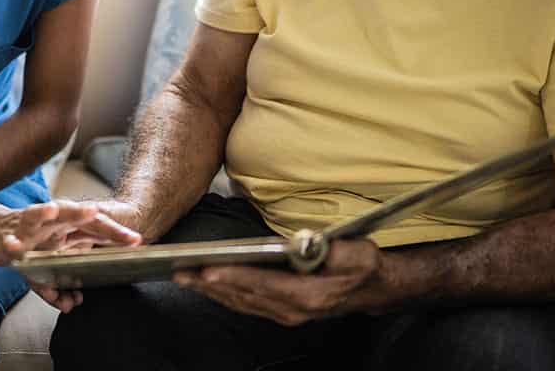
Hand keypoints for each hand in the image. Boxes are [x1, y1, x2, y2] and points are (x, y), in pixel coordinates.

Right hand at [4, 198, 144, 313]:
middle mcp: (49, 222)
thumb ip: (60, 285)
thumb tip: (71, 304)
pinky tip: (12, 246)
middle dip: (87, 216)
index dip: (114, 233)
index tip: (136, 241)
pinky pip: (10, 240)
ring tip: (58, 210)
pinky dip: (11, 244)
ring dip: (49, 213)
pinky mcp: (8, 233)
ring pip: (39, 216)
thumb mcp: (48, 263)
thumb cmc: (28, 246)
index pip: (94, 227)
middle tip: (98, 215)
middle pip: (72, 214)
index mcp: (66, 227)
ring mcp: (28, 225)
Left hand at [172, 237, 389, 324]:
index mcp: (309, 295)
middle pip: (244, 296)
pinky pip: (245, 304)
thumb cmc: (363, 266)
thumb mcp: (360, 253)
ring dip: (210, 291)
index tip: (208, 271)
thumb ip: (337, 250)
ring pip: (240, 302)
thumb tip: (310, 242)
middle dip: (210, 285)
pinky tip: (204, 285)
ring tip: (184, 277)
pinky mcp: (281, 311)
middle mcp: (293, 309)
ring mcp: (286, 313)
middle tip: (181, 272)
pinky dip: (223, 294)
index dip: (234, 278)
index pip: (264, 285)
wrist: (373, 289)